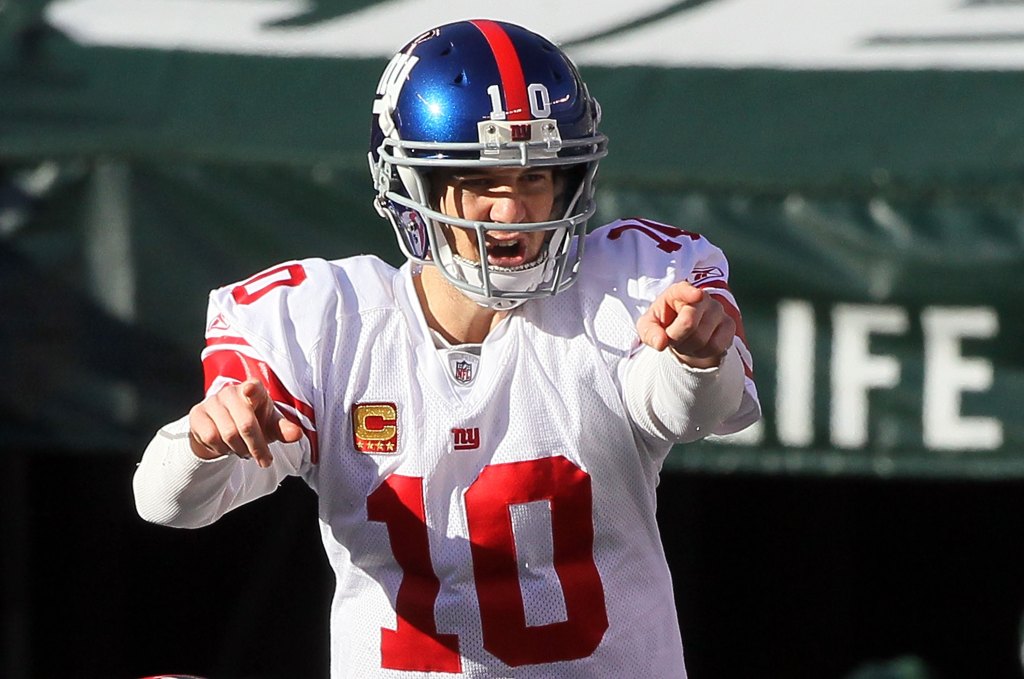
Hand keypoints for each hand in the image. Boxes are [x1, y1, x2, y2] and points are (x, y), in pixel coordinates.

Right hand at [188, 379, 303, 467]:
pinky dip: (222, 449)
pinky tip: (226, 447)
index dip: (251, 389)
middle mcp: (231, 392)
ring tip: (244, 451)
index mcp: (253, 390)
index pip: (253, 387)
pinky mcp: (197, 414)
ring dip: (239, 449)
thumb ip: (284, 430)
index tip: (250, 391)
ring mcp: (212, 402)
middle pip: (245, 423)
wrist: (223, 429)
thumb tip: (296, 434)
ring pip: (228, 434)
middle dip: (257, 447)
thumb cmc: (254, 423)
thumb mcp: (271, 426)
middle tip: (264, 460)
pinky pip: (210, 438)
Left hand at [636, 281, 735, 368]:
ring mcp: (718, 310)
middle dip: (676, 339)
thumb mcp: (649, 326)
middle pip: (689, 324)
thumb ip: (649, 333)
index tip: (697, 296)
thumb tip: (660, 343)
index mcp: (678, 292)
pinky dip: (703, 353)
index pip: (684, 290)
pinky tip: (698, 347)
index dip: (690, 293)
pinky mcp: (729, 325)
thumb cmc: (665, 323)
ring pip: (703, 339)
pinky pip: (716, 346)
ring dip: (689, 348)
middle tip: (672, 339)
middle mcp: (702, 297)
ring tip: (685, 342)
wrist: (684, 331)